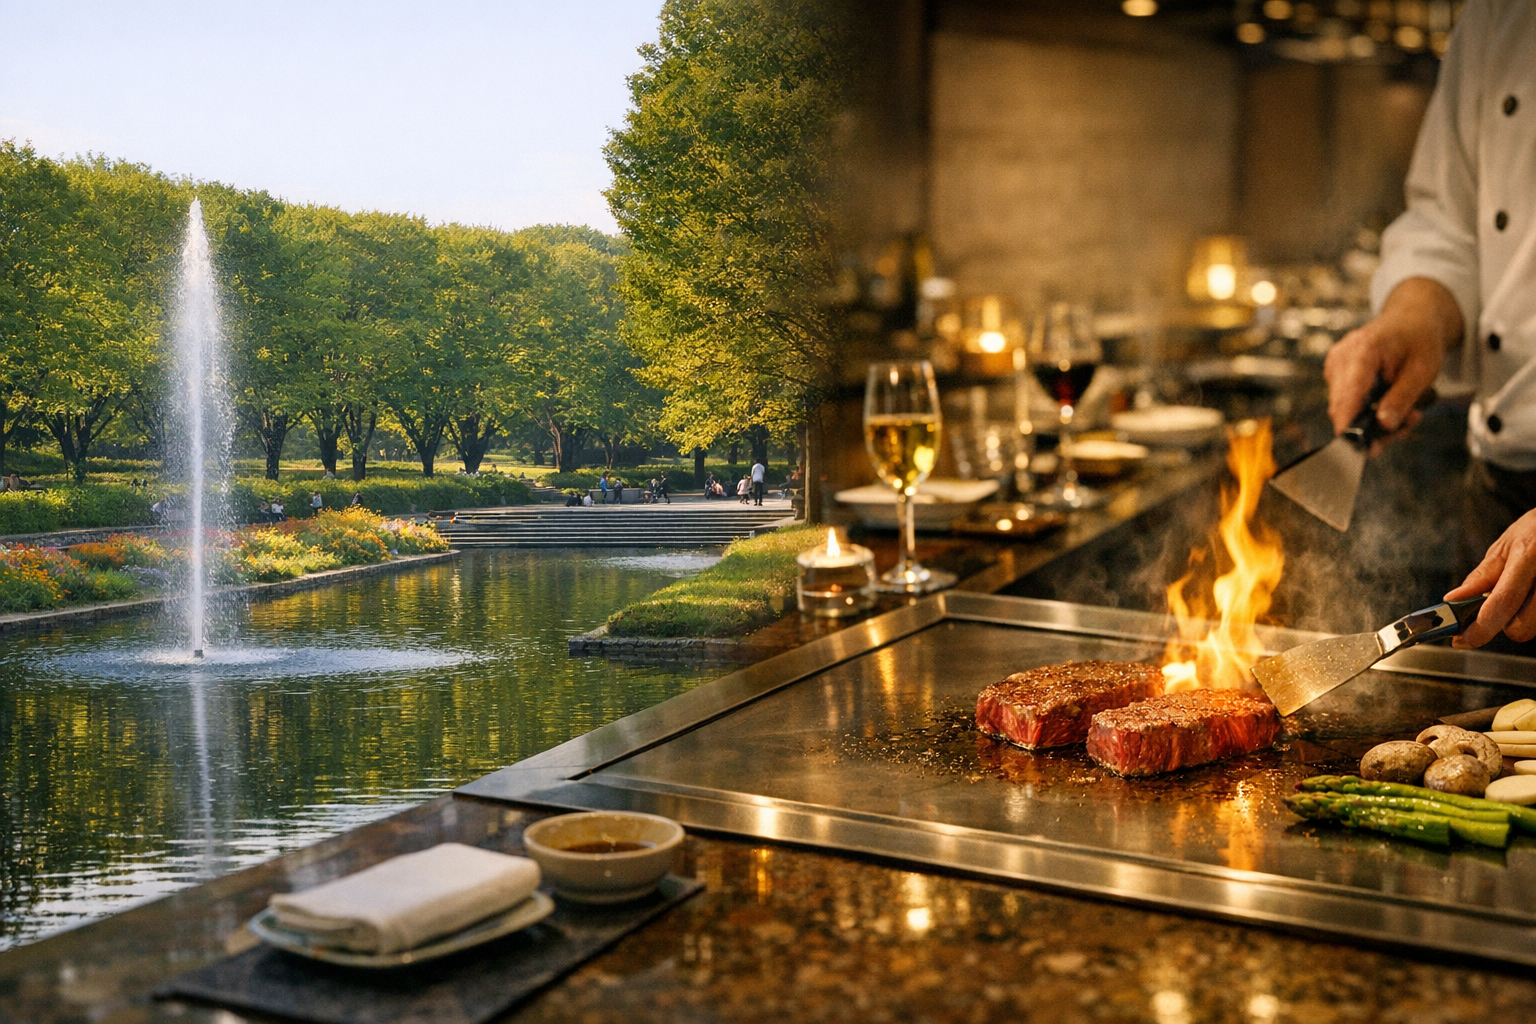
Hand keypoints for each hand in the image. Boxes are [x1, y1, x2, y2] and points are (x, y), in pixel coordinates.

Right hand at [1323, 277, 1459, 438]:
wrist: (1412, 319)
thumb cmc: (1419, 339)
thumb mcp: (1423, 370)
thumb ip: (1402, 398)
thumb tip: (1384, 425)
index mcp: (1363, 349)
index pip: (1349, 392)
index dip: (1349, 421)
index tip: (1354, 444)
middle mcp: (1341, 357)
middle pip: (1343, 407)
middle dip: (1372, 426)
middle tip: (1407, 426)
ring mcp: (1335, 365)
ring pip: (1343, 410)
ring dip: (1372, 421)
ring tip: (1406, 414)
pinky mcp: (1335, 374)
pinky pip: (1345, 403)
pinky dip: (1366, 411)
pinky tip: (1389, 406)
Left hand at [1447, 509, 1535, 647]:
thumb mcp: (1506, 544)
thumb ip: (1483, 575)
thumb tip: (1454, 599)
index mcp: (1529, 556)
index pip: (1502, 602)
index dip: (1480, 628)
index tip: (1461, 640)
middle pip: (1522, 627)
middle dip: (1505, 624)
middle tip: (1502, 605)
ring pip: (1534, 629)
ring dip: (1523, 620)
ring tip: (1525, 593)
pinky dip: (1534, 613)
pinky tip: (1534, 595)